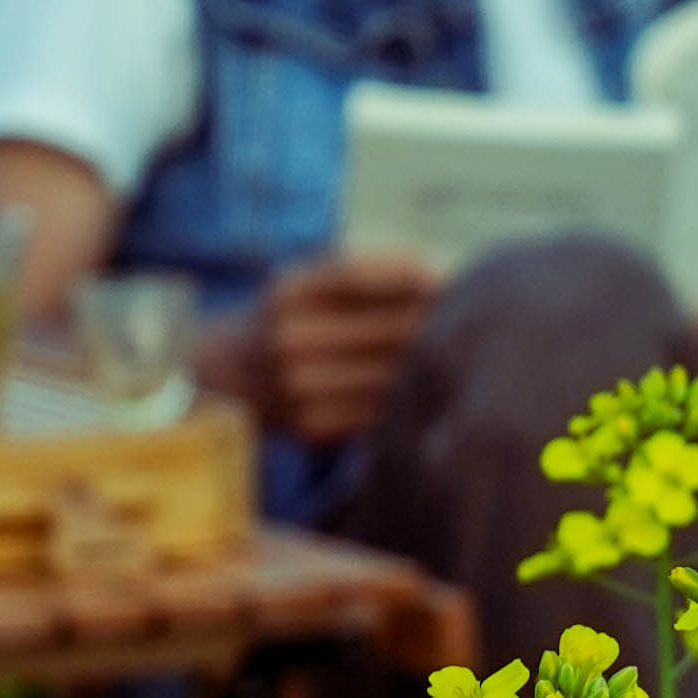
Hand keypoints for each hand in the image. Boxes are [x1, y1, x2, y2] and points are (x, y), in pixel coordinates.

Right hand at [210, 250, 442, 448]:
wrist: (223, 375)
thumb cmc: (292, 316)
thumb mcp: (311, 278)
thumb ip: (372, 269)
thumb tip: (443, 274)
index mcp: (289, 289)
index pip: (363, 274)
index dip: (416, 273)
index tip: (452, 274)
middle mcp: (288, 337)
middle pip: (389, 326)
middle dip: (437, 318)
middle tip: (473, 314)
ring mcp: (297, 387)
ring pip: (394, 372)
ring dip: (433, 361)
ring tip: (460, 350)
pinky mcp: (312, 427)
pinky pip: (381, 410)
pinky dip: (409, 396)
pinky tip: (426, 386)